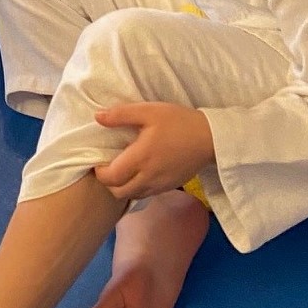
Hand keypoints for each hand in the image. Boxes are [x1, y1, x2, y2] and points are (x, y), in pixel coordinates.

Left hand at [93, 103, 214, 200]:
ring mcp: (161, 185)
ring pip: (133, 196)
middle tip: (107, 167)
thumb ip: (120, 115)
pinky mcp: (170, 187)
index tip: (98, 161)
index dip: (99, 173)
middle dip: (108, 183)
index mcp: (141, 158)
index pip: (111, 178)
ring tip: (122, 170)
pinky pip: (147, 194)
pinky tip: (138, 173)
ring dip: (122, 188)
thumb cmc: (178, 122)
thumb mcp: (148, 111)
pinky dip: (136, 188)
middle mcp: (149, 177)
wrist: (210, 138)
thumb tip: (97, 117)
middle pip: (119, 193)